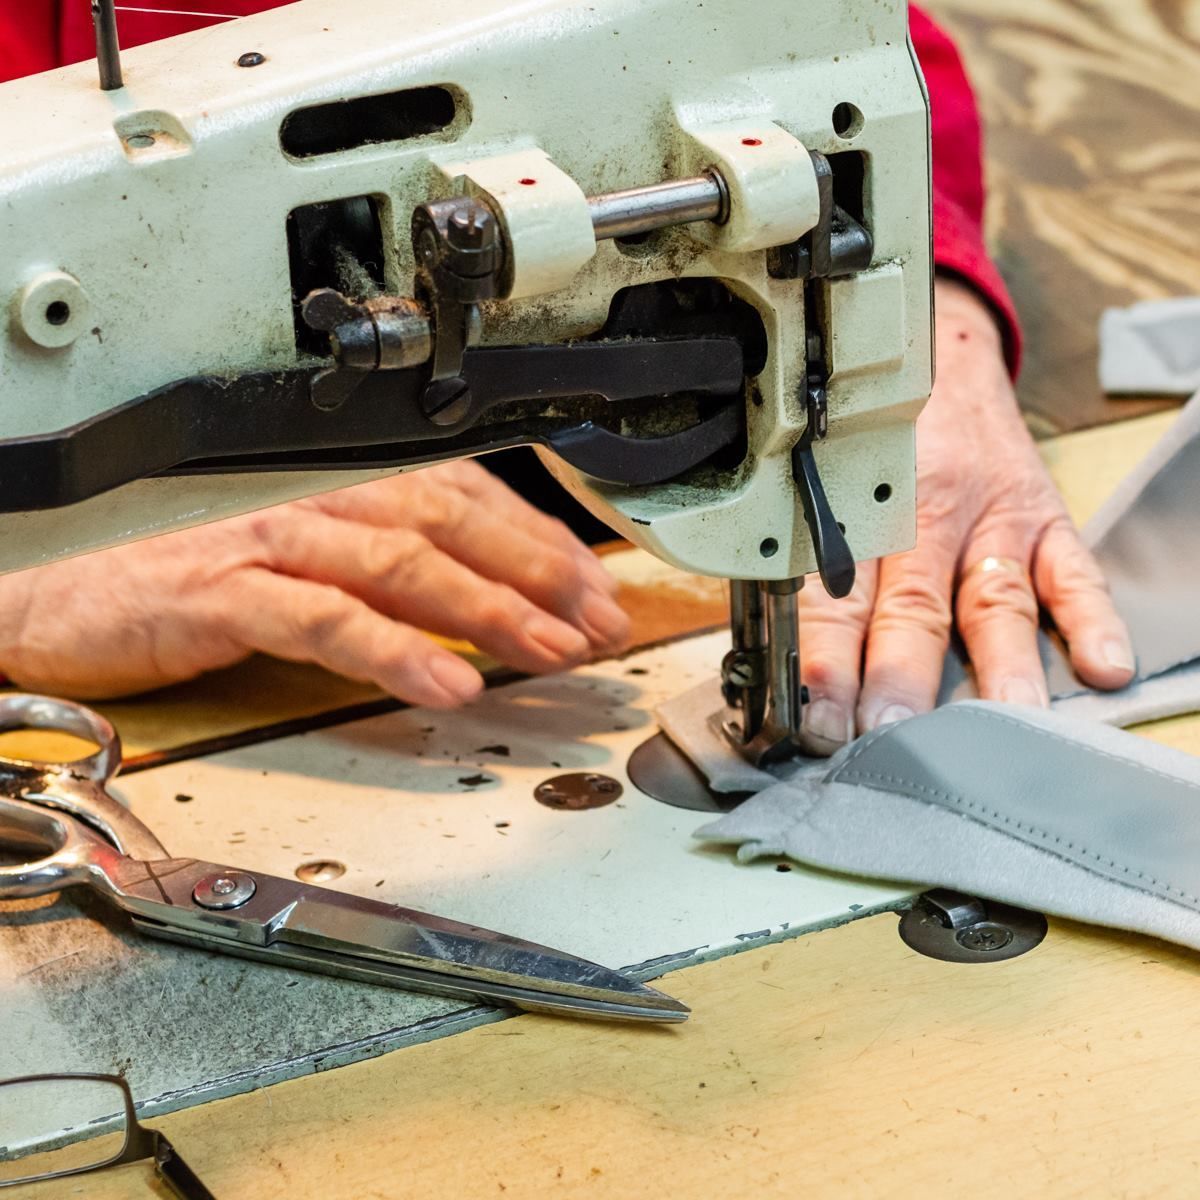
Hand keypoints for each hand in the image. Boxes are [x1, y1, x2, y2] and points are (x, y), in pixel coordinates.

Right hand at [0, 462, 629, 705]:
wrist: (48, 582)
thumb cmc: (176, 567)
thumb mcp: (297, 554)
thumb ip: (383, 568)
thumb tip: (474, 598)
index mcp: (336, 483)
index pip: (461, 495)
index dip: (536, 541)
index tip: (594, 587)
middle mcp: (310, 497)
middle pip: (448, 518)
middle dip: (536, 572)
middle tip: (600, 620)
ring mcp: (265, 538)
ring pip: (400, 562)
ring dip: (487, 608)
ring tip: (551, 651)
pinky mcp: (219, 590)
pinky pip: (322, 618)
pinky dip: (392, 650)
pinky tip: (446, 684)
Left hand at [796, 277, 1134, 753]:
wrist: (940, 361)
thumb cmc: (869, 440)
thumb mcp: (817, 481)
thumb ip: (800, 562)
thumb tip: (770, 659)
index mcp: (856, 511)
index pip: (832, 598)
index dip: (824, 664)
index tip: (815, 720)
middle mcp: (924, 515)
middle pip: (911, 606)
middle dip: (898, 676)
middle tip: (889, 733)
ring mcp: (991, 519)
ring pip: (992, 597)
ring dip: (1000, 663)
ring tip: (1004, 720)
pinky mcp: (1045, 519)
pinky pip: (1074, 571)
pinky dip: (1092, 618)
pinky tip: (1102, 664)